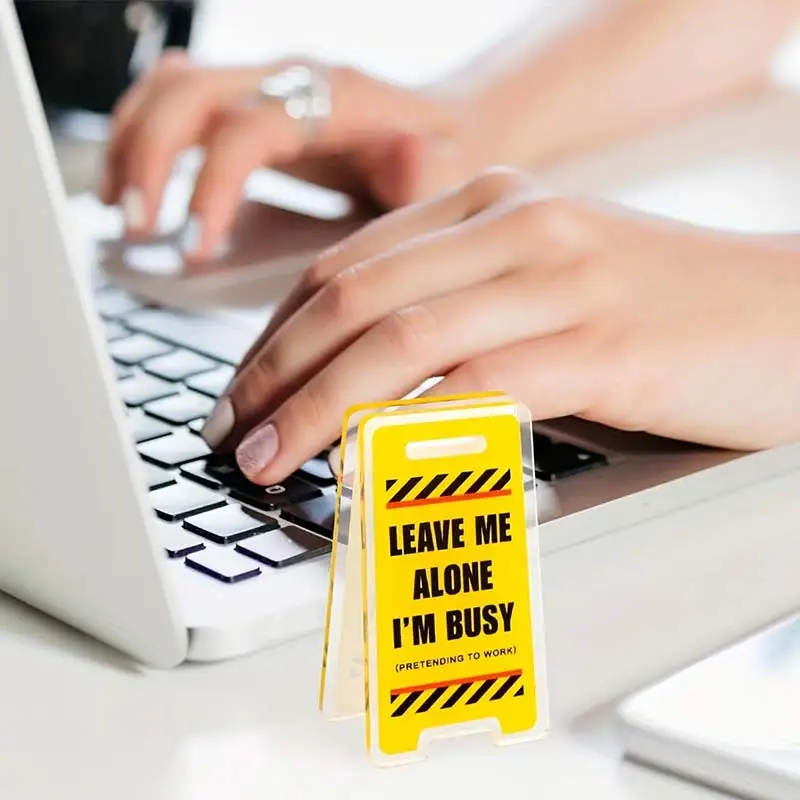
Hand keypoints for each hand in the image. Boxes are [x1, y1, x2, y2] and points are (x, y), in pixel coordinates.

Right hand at [100, 51, 482, 260]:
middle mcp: (290, 80)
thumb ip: (429, 170)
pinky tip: (138, 191)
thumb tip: (408, 158)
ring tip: (124, 216)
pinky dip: (144, 142)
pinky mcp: (250, 109)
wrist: (448, 128)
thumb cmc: (446, 156)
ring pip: (169, 90)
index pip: (249, 128)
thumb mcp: (449, 169)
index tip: (194, 247)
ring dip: (132, 147)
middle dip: (148, 160)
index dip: (212, 186)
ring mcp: (264, 88)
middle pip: (189, 93)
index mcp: (336, 98)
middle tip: (140, 231)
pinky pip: (176, 105)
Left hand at [199, 167, 799, 483]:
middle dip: (274, 374)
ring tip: (267, 460)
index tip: (241, 393)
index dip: (274, 335)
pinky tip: (362, 471)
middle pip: (354, 299)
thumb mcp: (543, 286)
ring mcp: (558, 279)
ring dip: (317, 409)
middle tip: (231, 436)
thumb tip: (363, 383)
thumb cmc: (661, 310)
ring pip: (399, 342)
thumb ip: (458, 311)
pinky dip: (406, 433)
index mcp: (489, 204)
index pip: (345, 268)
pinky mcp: (601, 344)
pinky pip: (476, 388)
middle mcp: (515, 225)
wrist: (791, 313)